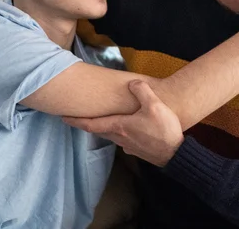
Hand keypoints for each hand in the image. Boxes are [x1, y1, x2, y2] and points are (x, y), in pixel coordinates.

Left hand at [63, 80, 183, 166]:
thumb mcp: (155, 105)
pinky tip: (122, 129)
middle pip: (98, 130)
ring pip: (109, 135)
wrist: (175, 153)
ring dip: (100, 128)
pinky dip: (115, 133)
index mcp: (120, 126)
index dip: (76, 120)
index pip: (91, 124)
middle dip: (86, 123)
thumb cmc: (164, 130)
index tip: (63, 118)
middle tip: (75, 117)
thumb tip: (132, 83)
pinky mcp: (136, 150)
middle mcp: (120, 137)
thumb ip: (142, 91)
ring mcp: (128, 146)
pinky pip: (121, 140)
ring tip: (97, 120)